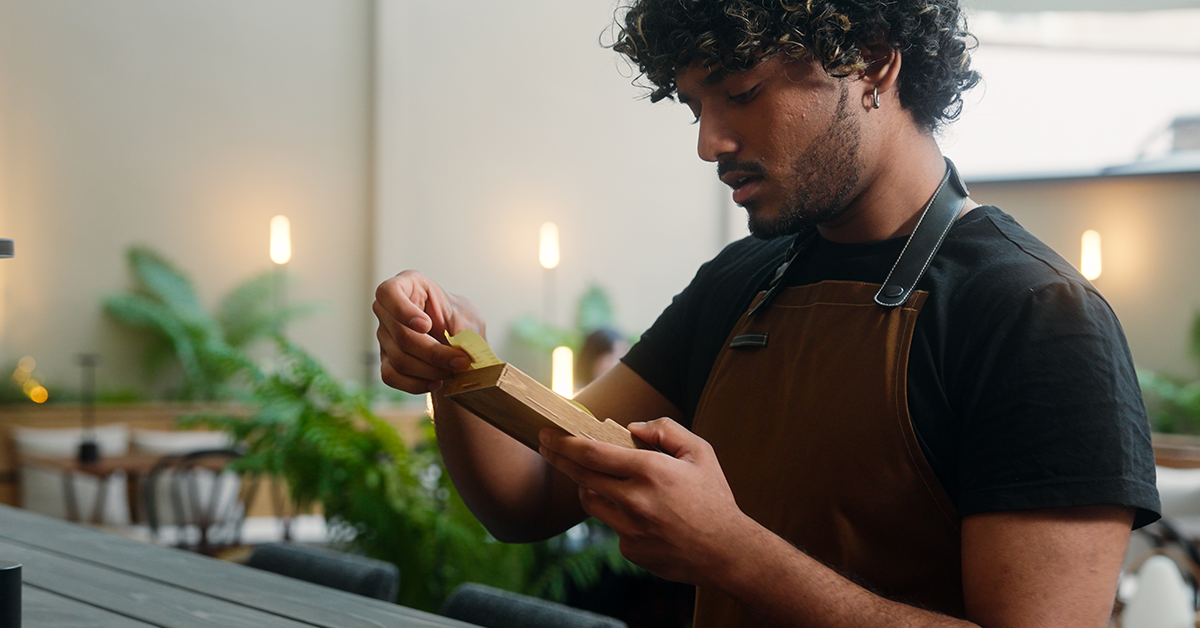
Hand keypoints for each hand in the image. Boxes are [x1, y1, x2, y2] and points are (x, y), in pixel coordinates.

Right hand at [373, 270, 484, 392]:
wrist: (458, 339)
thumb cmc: (459, 319)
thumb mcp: (468, 317)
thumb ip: (464, 330)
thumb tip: (460, 351)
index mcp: (407, 285)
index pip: (388, 293)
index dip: (403, 311)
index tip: (426, 325)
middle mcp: (388, 309)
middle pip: (400, 335)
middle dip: (434, 353)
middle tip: (461, 361)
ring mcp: (384, 335)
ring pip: (399, 358)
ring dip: (430, 370)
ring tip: (453, 371)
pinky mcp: (386, 359)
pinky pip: (391, 376)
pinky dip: (415, 384)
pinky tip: (436, 382)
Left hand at [538, 418, 754, 586]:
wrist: (728, 551)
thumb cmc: (715, 498)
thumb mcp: (700, 453)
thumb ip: (666, 430)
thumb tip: (632, 428)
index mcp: (649, 471)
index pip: (592, 453)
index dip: (563, 442)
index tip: (546, 434)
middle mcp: (634, 500)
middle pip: (581, 476)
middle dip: (558, 458)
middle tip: (545, 446)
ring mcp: (629, 529)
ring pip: (591, 502)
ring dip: (590, 487)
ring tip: (602, 480)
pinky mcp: (630, 550)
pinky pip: (612, 527)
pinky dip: (618, 516)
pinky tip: (643, 516)